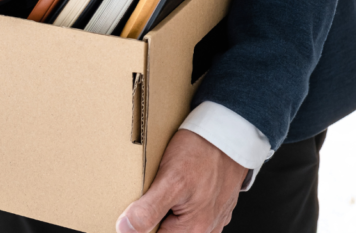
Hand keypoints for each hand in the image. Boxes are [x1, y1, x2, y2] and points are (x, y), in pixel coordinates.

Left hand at [116, 130, 246, 232]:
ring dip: (167, 210)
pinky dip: (181, 202)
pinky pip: (194, 211)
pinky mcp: (218, 202)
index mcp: (193, 229)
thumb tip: (125, 229)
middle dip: (154, 217)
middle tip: (147, 194)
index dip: (139, 225)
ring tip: (161, 188)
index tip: (133, 210)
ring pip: (181, 222)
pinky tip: (177, 187)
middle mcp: (207, 227)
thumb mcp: (170, 181)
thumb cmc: (202, 153)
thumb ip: (148, 210)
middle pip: (168, 230)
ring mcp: (215, 215)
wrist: (230, 131)